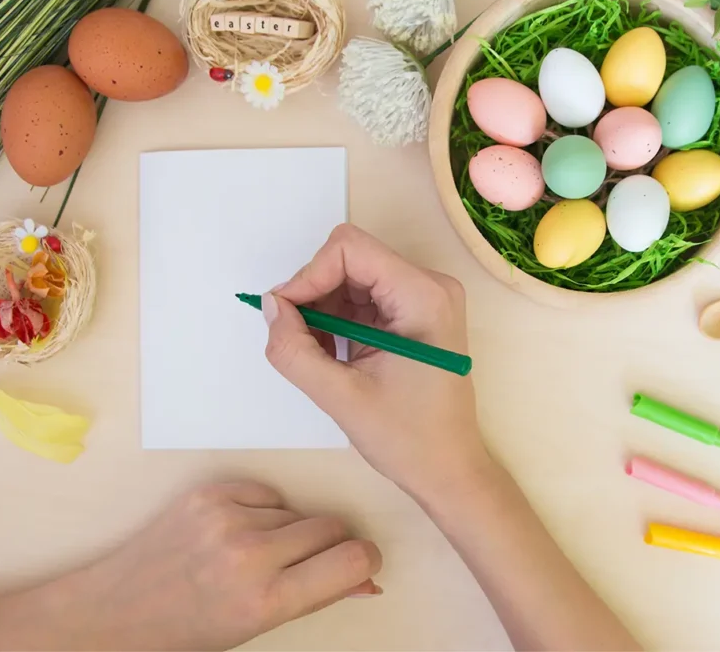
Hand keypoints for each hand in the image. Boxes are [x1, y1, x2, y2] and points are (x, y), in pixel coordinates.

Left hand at [77, 481, 381, 650]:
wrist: (117, 612)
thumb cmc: (189, 629)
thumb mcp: (258, 626)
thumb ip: (317, 598)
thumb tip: (366, 580)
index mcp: (266, 600)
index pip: (352, 560)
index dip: (365, 559)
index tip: (362, 562)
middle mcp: (249, 555)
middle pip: (332, 527)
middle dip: (330, 544)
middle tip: (305, 564)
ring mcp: (227, 519)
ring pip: (298, 510)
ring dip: (291, 529)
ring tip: (256, 554)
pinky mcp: (209, 493)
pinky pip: (267, 493)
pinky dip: (263, 510)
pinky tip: (238, 532)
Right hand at [262, 224, 493, 501]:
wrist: (449, 469)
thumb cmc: (408, 439)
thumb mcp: (341, 396)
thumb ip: (295, 350)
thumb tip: (270, 305)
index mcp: (423, 296)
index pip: (349, 249)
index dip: (308, 275)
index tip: (285, 315)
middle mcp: (429, 286)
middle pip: (350, 260)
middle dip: (313, 294)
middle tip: (295, 339)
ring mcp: (424, 299)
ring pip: (351, 278)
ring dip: (323, 310)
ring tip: (317, 355)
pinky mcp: (414, 315)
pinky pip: (363, 299)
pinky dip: (337, 321)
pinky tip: (332, 356)